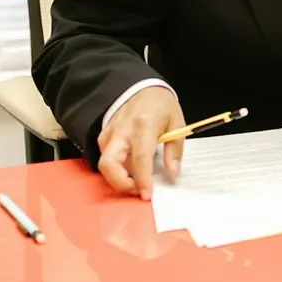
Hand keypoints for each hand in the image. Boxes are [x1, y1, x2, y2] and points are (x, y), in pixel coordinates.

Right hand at [97, 85, 185, 200]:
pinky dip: (114, 167)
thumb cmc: (161, 104)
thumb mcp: (177, 123)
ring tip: (135, 180)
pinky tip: (128, 169)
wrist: (142, 86)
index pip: (139, 158)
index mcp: (143, 125)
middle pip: (109, 164)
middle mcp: (122, 130)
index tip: (146, 194)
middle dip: (120, 184)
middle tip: (136, 189)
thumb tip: (173, 173)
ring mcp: (110, 132)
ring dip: (117, 177)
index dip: (142, 180)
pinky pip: (104, 155)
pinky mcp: (104, 134)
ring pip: (104, 162)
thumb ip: (175, 150)